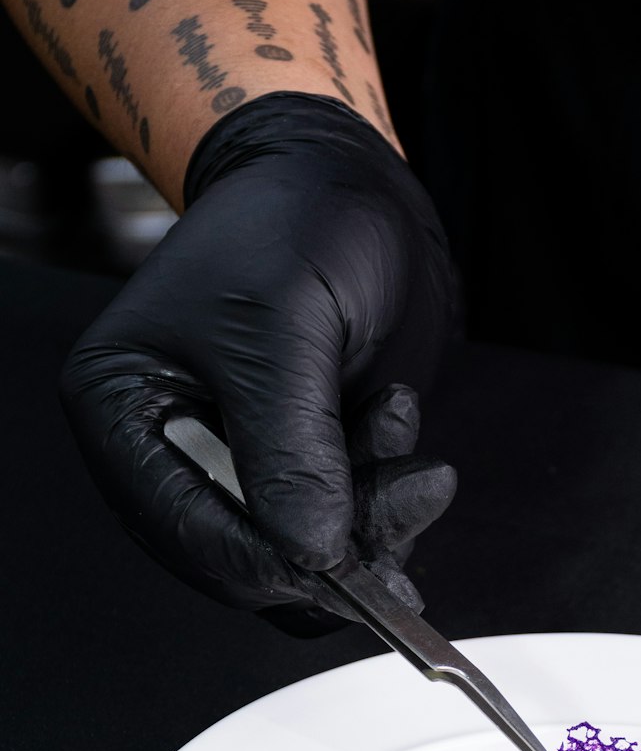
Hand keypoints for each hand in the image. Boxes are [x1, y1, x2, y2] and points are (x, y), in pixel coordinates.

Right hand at [59, 93, 459, 634]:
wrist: (356, 190)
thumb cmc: (294, 225)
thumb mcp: (284, 330)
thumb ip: (291, 449)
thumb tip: (309, 554)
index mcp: (125, 411)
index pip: (183, 531)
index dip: (264, 560)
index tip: (335, 560)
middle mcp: (174, 453)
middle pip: (245, 559)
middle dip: (332, 539)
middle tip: (405, 493)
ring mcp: (242, 466)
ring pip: (306, 555)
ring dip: (374, 512)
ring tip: (396, 419)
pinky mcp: (302, 470)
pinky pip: (345, 530)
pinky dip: (388, 497)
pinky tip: (394, 416)